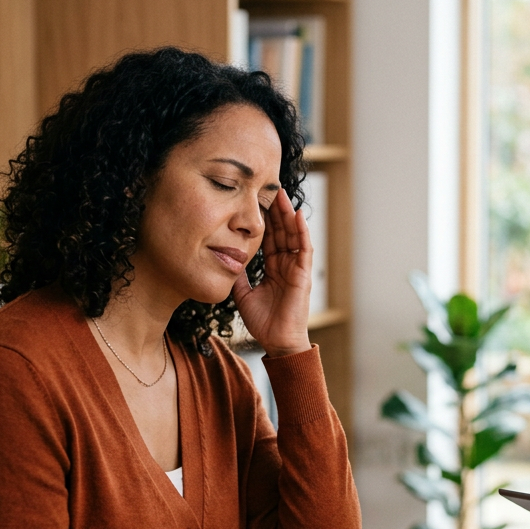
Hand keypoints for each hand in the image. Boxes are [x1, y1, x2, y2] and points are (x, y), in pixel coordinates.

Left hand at [233, 188, 312, 356]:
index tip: (255, 200)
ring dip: (288, 214)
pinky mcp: (303, 274)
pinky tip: (297, 215)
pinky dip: (301, 231)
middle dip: (275, 210)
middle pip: (281, 231)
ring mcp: (296, 268)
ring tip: (282, 194)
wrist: (276, 341)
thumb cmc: (263, 321)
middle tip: (268, 187)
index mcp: (273, 267)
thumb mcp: (243, 293)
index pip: (269, 237)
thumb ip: (238, 275)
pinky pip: (303, 248)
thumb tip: (226, 259)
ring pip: (292, 234)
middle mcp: (286, 264)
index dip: (263, 219)